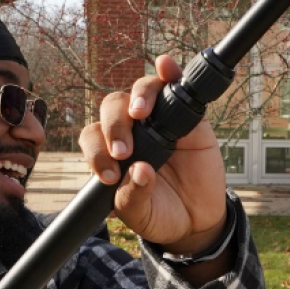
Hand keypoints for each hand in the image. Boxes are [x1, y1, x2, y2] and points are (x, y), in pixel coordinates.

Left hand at [81, 55, 227, 254]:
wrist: (196, 222)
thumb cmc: (160, 214)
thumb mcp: (140, 215)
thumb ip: (133, 196)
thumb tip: (140, 170)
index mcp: (111, 151)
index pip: (92, 136)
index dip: (96, 151)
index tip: (109, 175)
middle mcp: (132, 130)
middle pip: (112, 107)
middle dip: (114, 126)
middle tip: (124, 152)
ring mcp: (160, 120)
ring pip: (141, 91)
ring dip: (138, 97)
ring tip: (140, 114)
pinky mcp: (189, 118)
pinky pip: (177, 87)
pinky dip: (170, 71)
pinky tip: (166, 66)